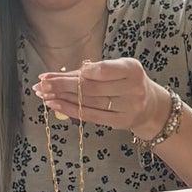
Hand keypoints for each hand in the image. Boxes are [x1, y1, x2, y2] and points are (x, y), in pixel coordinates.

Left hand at [34, 56, 167, 141]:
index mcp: (132, 69)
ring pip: (88, 102)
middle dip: (62, 85)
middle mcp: (133, 88)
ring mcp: (127, 107)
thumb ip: (92, 70)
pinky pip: (90, 116)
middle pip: (91, 87)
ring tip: (44, 94)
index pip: (101, 70)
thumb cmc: (128, 82)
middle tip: (41, 84)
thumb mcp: (118, 69)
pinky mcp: (119, 121)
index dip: (77, 72)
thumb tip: (59, 74)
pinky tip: (55, 105)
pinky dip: (70, 110)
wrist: (150, 106)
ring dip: (62, 98)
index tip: (56, 73)